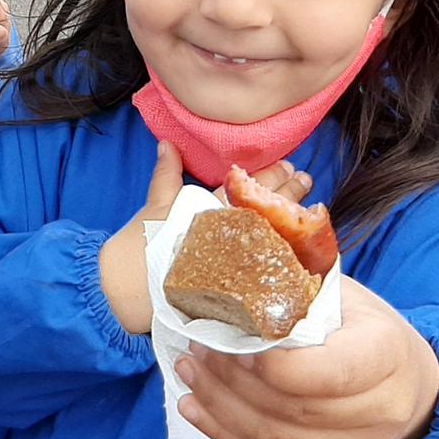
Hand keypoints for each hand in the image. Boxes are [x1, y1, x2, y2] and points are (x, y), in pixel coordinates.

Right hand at [99, 145, 312, 334]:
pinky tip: (301, 251)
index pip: (248, 189)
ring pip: (273, 238)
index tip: (290, 165)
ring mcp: (235, 265)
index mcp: (211, 213)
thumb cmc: (140, 248)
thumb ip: (166, 176)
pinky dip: (286, 258)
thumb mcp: (154, 207)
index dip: (271, 176)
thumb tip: (168, 144)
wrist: (128, 293)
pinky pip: (268, 271)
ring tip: (309, 207)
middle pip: (266, 211)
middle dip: (288, 195)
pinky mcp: (236, 290)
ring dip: (292, 221)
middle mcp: (228, 237)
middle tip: (306, 180)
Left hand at [174, 278, 438, 438]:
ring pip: (275, 438)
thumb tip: (232, 241)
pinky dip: (225, 432)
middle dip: (232, 378)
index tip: (231, 337)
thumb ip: (296, 278)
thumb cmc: (366, 327)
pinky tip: (192, 406)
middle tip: (196, 344)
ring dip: (220, 404)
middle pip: (291, 407)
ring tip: (188, 369)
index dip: (272, 364)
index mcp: (386, 354)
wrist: (410, 385)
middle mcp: (378, 409)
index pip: (326, 372)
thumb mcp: (344, 293)